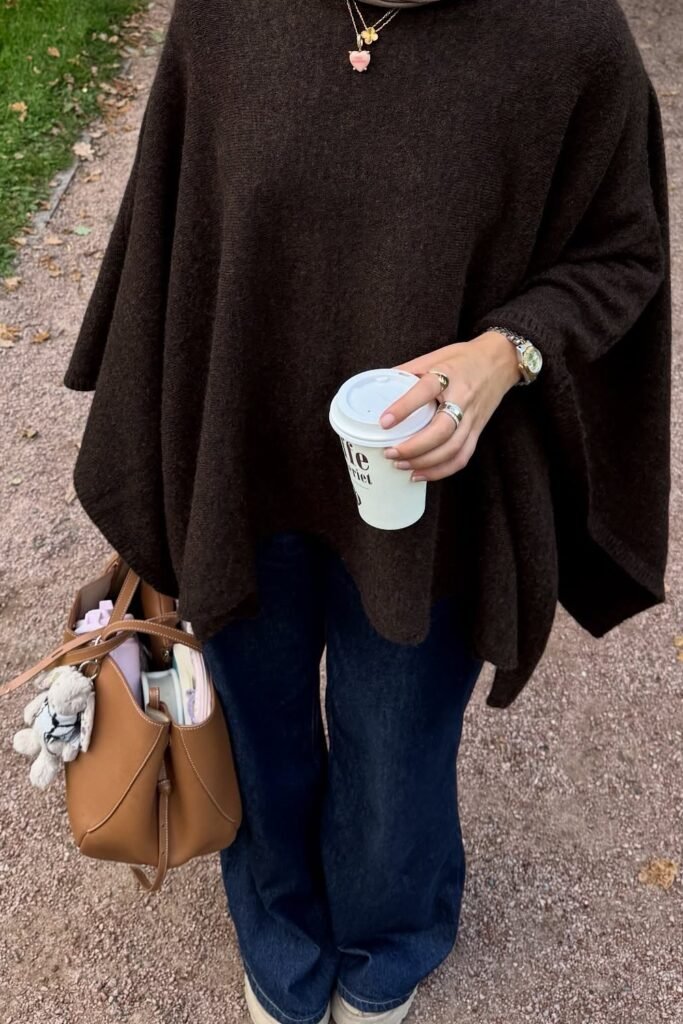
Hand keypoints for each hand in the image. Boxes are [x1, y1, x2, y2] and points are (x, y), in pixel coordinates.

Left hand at [379, 331, 520, 480]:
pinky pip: (462, 456)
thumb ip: (408, 371)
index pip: (425, 391)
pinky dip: (441, 470)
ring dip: (424, 462)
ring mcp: (473, 418)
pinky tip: (420, 474)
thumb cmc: (463, 358)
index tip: (384, 422)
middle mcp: (463, 398)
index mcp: (448, 374)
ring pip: (452, 448)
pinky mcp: (478, 431)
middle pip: (441, 430)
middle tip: (390, 452)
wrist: (500, 361)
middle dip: (413, 447)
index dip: (403, 408)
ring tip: (401, 465)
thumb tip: (378, 384)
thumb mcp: (434, 356)